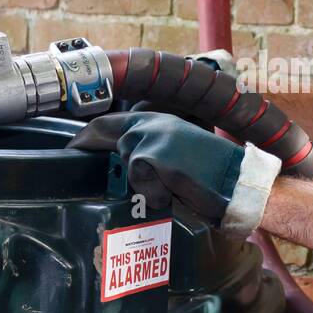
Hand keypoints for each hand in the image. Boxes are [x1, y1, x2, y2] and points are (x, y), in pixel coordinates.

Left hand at [68, 111, 281, 234]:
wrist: (239, 183)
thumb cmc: (213, 176)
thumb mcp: (179, 158)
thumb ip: (152, 155)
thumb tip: (126, 168)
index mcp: (161, 121)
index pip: (115, 120)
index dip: (91, 132)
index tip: (75, 144)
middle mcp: (156, 122)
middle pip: (107, 130)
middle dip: (88, 144)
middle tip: (73, 153)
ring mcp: (155, 136)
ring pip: (126, 160)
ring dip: (142, 182)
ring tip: (170, 188)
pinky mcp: (156, 154)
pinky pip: (139, 178)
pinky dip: (154, 192)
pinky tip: (175, 192)